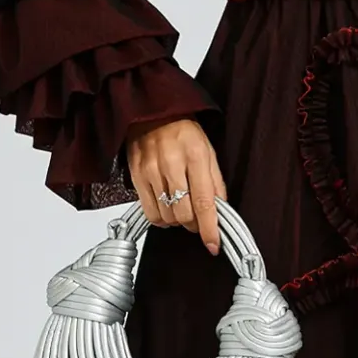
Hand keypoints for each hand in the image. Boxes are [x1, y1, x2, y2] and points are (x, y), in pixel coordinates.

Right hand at [125, 115, 226, 252]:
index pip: (204, 202)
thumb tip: (220, 211)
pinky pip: (150, 212)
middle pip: (184, 214)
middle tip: (197, 217)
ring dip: (177, 220)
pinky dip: (161, 218)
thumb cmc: (182, 131)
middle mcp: (172, 164)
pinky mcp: (137, 177)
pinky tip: (166, 207)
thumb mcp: (208, 151)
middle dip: (193, 223)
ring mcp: (151, 171)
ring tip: (180, 207)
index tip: (213, 244)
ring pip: (167, 216)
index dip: (209, 228)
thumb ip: (215, 182)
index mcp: (196, 156)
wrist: (151, 113)